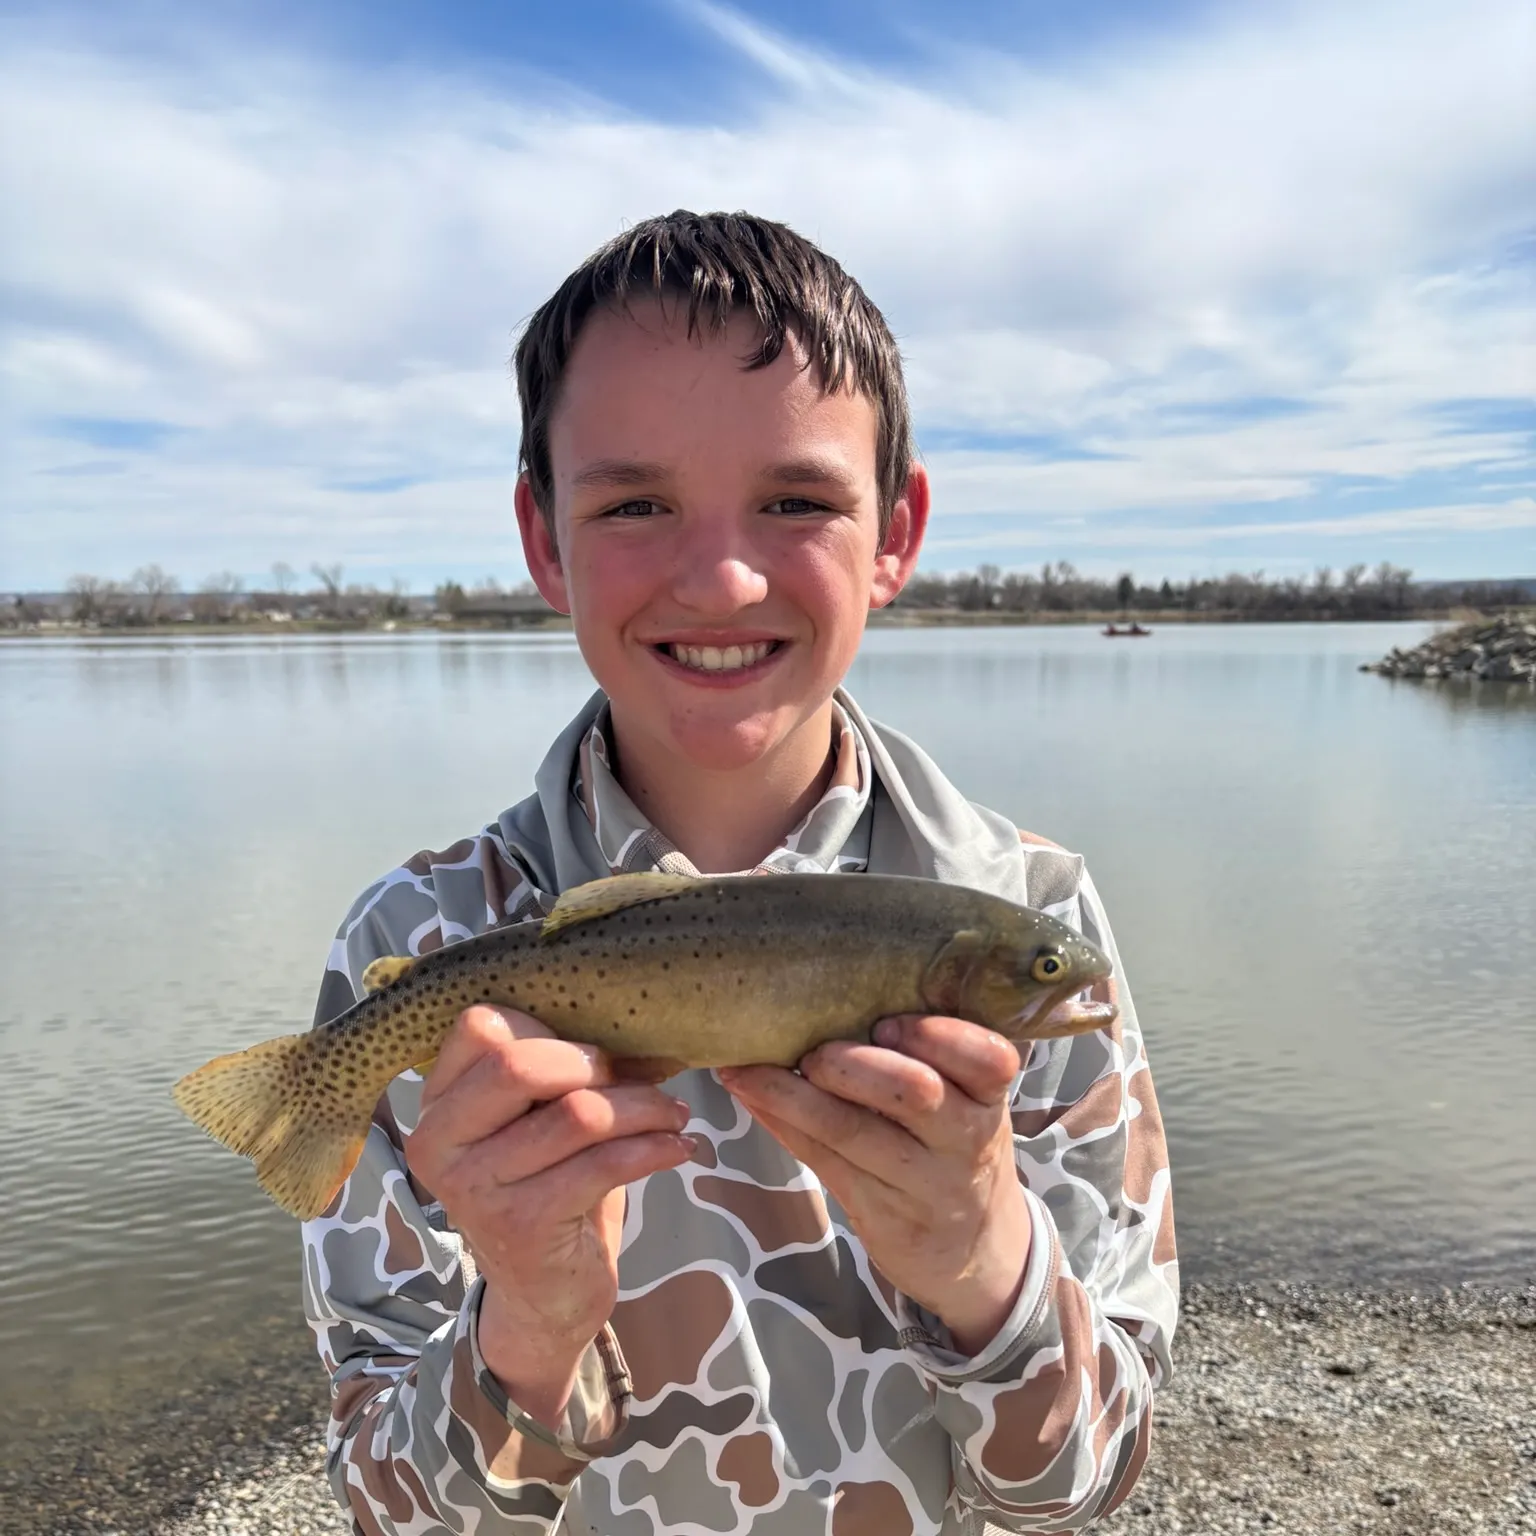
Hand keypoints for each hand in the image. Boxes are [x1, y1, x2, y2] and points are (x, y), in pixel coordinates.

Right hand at [406, 1006, 694, 1422]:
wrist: (544, 1295)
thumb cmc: (548, 1186)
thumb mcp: (536, 1121)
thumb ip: (553, 1071)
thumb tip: (630, 1013)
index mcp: (437, 1103)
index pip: (481, 1026)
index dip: (548, 1028)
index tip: (596, 1053)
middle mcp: (438, 1142)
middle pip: (519, 1064)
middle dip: (596, 1064)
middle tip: (642, 1081)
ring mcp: (474, 1188)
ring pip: (576, 1114)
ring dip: (643, 1108)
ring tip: (675, 1115)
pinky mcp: (520, 1225)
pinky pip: (602, 1164)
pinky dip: (654, 1149)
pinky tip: (679, 1148)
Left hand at [718, 1014, 1029, 1354]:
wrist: (974, 1250)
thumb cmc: (957, 1146)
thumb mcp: (968, 1104)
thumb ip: (932, 1058)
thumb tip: (840, 991)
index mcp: (989, 1098)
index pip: (986, 1059)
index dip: (937, 1036)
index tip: (888, 1023)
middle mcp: (963, 1140)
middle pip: (913, 1093)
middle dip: (853, 1064)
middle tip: (815, 1052)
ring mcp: (921, 1183)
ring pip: (850, 1131)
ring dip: (791, 1093)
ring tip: (748, 1067)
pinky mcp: (878, 1213)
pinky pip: (821, 1159)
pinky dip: (780, 1120)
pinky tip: (748, 1091)